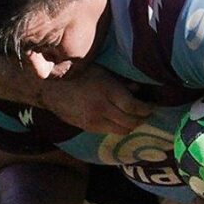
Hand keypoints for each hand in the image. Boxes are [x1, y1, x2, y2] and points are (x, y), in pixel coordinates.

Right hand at [39, 66, 153, 134]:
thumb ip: (121, 81)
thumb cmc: (78, 73)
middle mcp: (102, 108)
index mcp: (107, 91)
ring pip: (121, 131)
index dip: (147, 108)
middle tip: (147, 113)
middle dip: (142, 119)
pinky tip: (120, 120)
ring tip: (135, 118)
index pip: (134, 106)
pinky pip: (109, 132)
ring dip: (131, 125)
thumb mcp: (101, 71)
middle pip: (130, 122)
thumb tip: (138, 90)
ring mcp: (94, 121)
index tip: (153, 105)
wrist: (50, 88)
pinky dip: (118, 127)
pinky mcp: (87, 128)